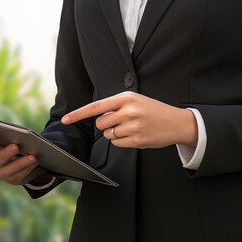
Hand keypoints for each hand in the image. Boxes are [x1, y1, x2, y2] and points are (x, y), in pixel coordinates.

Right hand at [0, 130, 45, 185]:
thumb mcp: (5, 141)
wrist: (16, 164)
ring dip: (23, 162)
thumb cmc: (8, 146)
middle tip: (16, 146)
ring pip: (13, 169)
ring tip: (33, 157)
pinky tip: (36, 161)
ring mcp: (2, 175)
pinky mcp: (14, 181)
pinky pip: (22, 174)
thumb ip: (6, 137)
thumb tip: (16, 133)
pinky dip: (30, 167)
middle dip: (7, 153)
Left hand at [61, 91, 197, 149]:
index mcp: (126, 98)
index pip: (96, 106)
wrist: (176, 121)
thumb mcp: (136, 100)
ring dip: (114, 133)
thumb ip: (116, 106)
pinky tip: (134, 135)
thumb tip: (97, 119)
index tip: (65, 120)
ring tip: (130, 127)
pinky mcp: (137, 139)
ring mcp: (133, 126)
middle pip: (100, 123)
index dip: (79, 114)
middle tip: (121, 121)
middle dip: (105, 125)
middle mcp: (128, 110)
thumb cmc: (152, 110)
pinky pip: (117, 143)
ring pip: (108, 134)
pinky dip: (121, 141)